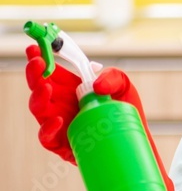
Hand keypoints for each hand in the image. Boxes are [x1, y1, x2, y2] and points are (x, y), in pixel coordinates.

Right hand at [25, 44, 174, 190]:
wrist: (137, 138)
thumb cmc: (124, 109)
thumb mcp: (123, 85)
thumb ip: (112, 77)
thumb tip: (96, 84)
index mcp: (68, 87)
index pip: (47, 71)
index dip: (38, 58)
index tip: (34, 46)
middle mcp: (59, 103)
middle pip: (38, 88)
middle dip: (34, 74)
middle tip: (37, 62)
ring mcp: (59, 123)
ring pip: (38, 110)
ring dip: (38, 97)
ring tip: (46, 87)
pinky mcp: (64, 145)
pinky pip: (47, 138)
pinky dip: (48, 129)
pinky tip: (57, 119)